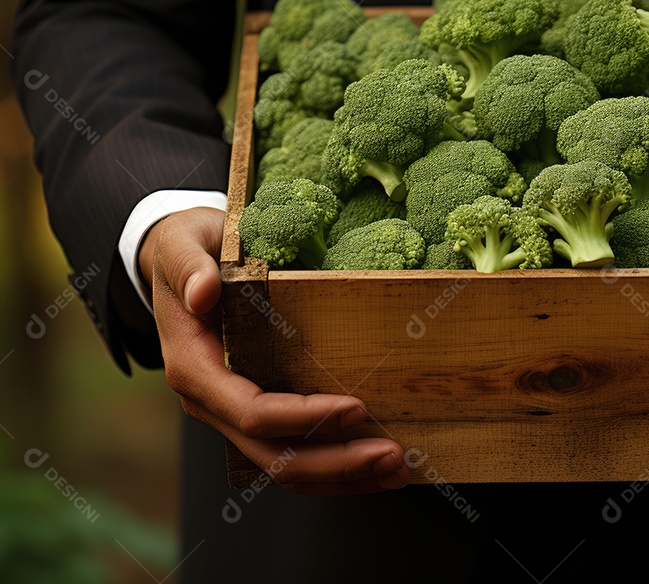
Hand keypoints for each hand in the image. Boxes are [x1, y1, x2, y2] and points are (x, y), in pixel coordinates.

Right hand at [139, 207, 408, 493]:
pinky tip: (374, 470)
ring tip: (397, 470)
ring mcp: (231, 415)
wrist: (178, 264)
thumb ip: (190, 266)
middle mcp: (211, 403)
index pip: (253, 411)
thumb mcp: (182, 244)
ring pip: (284, 468)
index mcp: (195, 369)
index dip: (305, 417)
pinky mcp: (253, 416)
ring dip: (342, 477)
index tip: (358, 408)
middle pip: (274, 455)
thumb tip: (204, 292)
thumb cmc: (188, 248)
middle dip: (336, 462)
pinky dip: (333, 471)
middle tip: (394, 454)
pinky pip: (290, 456)